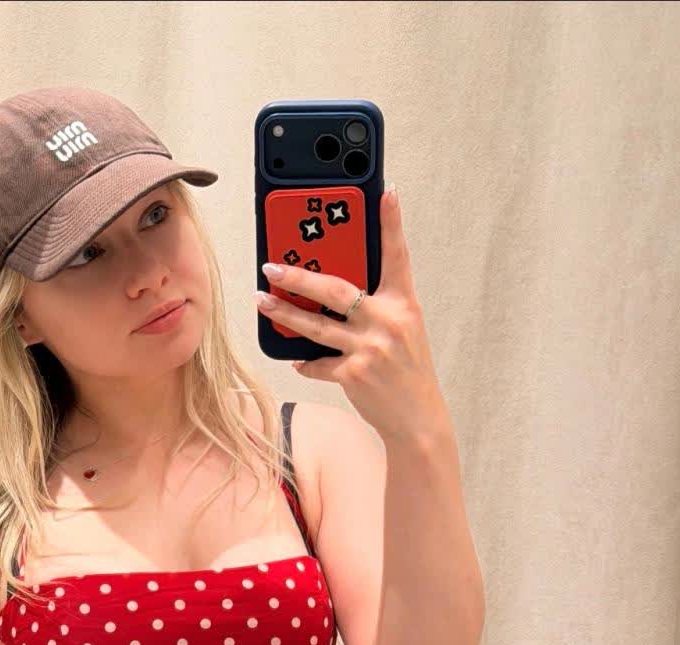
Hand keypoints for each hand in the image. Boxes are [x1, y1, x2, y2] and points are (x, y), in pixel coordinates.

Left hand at [256, 187, 447, 442]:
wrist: (417, 417)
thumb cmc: (407, 369)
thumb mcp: (403, 330)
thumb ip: (377, 306)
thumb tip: (334, 290)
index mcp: (404, 304)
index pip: (397, 256)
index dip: (391, 223)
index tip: (386, 193)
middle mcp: (387, 322)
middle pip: (335, 289)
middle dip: (300, 276)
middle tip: (273, 266)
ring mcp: (369, 348)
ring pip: (315, 326)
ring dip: (284, 313)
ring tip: (262, 300)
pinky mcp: (353, 374)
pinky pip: (318, 362)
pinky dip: (305, 361)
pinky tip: (296, 358)